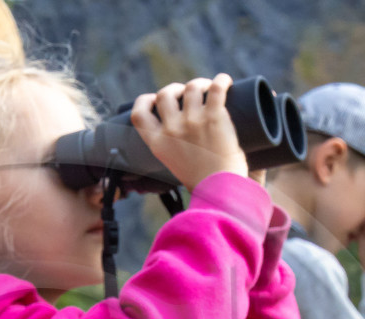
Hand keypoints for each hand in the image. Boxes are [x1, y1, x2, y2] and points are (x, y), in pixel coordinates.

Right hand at [129, 74, 249, 192]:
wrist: (221, 192)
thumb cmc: (202, 184)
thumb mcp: (174, 166)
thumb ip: (172, 152)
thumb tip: (179, 145)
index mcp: (158, 143)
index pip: (139, 114)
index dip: (146, 101)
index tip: (155, 99)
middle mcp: (172, 130)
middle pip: (165, 94)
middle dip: (176, 89)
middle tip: (188, 94)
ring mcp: (192, 122)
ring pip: (192, 87)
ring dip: (200, 84)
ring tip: (209, 89)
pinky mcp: (215, 117)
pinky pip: (217, 88)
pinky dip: (222, 80)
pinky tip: (225, 81)